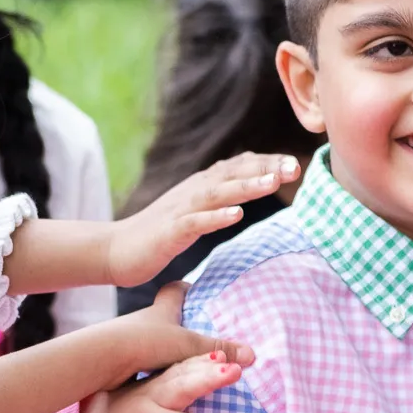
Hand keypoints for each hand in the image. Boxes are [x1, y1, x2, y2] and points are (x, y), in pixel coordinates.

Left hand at [80, 350, 248, 412]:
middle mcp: (150, 397)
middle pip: (183, 386)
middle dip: (209, 379)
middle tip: (235, 371)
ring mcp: (154, 382)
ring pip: (183, 370)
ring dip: (207, 363)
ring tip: (229, 359)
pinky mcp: (157, 375)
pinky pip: (180, 363)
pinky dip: (200, 357)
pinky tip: (219, 352)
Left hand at [84, 283, 255, 384]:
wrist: (104, 358)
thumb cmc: (146, 341)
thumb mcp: (189, 345)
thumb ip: (220, 350)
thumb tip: (253, 355)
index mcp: (162, 309)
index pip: (175, 289)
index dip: (186, 287)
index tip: (195, 288)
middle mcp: (147, 321)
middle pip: (167, 315)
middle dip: (180, 322)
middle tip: (199, 330)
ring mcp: (135, 341)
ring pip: (157, 341)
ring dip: (170, 350)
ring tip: (189, 363)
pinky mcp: (127, 362)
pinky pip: (148, 363)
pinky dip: (159, 370)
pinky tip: (168, 382)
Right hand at [104, 153, 301, 286]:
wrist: (115, 249)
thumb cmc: (157, 234)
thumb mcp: (193, 212)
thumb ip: (216, 201)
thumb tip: (244, 196)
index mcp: (201, 186)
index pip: (238, 166)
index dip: (267, 163)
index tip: (296, 165)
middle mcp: (193, 191)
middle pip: (233, 173)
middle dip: (265, 168)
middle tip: (295, 167)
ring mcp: (180, 210)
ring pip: (218, 193)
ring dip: (246, 186)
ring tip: (273, 183)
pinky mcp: (169, 231)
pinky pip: (195, 222)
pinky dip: (216, 217)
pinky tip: (236, 215)